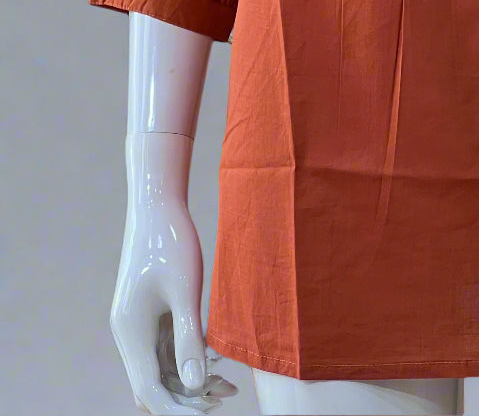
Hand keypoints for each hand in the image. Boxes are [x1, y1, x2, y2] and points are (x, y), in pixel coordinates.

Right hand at [110, 197, 237, 412]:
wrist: (158, 204)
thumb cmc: (172, 242)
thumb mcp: (185, 290)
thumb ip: (189, 337)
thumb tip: (194, 385)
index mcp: (131, 331)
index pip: (150, 389)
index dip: (176, 411)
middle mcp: (129, 334)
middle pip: (152, 387)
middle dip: (184, 401)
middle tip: (223, 399)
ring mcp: (138, 325)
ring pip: (160, 370)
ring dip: (189, 383)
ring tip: (229, 387)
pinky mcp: (150, 316)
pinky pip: (166, 351)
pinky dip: (187, 361)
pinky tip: (216, 364)